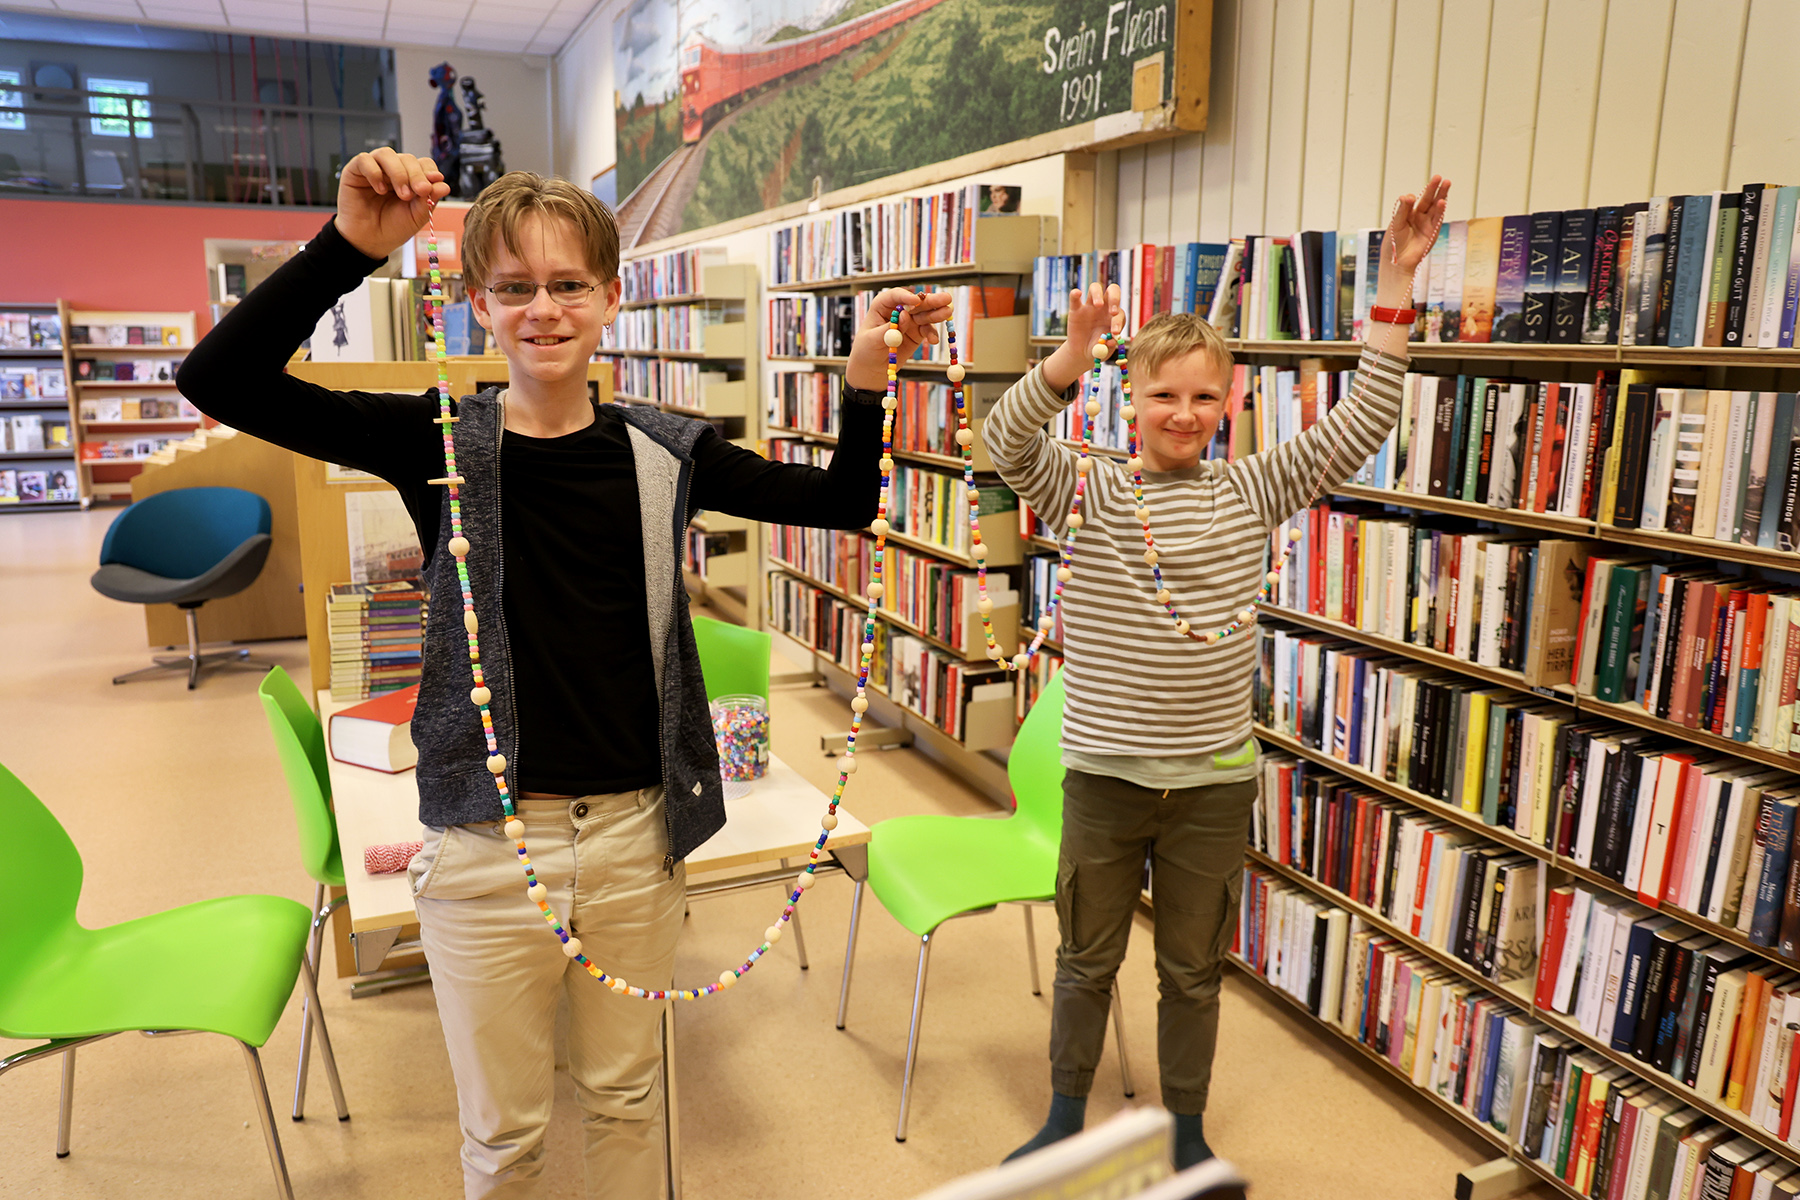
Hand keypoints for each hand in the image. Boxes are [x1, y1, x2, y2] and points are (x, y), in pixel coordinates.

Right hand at [334, 147, 451, 260]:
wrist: (370, 241)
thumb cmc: (393, 227)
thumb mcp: (417, 216)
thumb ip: (430, 200)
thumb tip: (444, 185)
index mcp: (410, 178)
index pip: (423, 163)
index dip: (429, 171)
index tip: (435, 183)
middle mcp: (393, 170)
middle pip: (408, 158)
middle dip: (417, 174)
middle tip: (420, 191)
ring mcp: (374, 168)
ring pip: (387, 154)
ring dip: (399, 173)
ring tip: (403, 195)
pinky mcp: (355, 171)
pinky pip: (364, 160)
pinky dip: (375, 172)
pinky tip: (381, 190)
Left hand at [846, 288, 954, 389]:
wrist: (871, 370)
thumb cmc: (866, 351)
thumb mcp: (872, 340)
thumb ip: (888, 328)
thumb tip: (904, 315)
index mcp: (882, 306)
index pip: (895, 296)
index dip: (906, 297)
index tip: (916, 301)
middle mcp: (898, 311)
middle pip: (915, 303)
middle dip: (930, 301)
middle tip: (946, 298)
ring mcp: (909, 322)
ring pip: (924, 314)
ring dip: (936, 314)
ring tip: (948, 312)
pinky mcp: (916, 334)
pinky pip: (927, 330)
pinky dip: (932, 334)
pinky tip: (933, 341)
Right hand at [1043, 281, 1124, 392]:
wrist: (1081, 352)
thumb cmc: (1097, 349)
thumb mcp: (1104, 351)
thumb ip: (1108, 346)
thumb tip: (1111, 341)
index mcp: (1114, 317)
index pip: (1120, 313)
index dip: (1118, 322)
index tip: (1114, 332)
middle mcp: (1104, 307)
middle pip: (1112, 291)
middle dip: (1115, 298)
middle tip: (1112, 312)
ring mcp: (1089, 306)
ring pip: (1095, 288)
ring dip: (1098, 294)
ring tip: (1097, 304)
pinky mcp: (1076, 309)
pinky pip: (1075, 298)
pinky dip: (1075, 294)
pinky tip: (1077, 293)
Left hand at [1376, 175, 1450, 305]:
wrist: (1397, 262)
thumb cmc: (1393, 244)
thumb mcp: (1395, 224)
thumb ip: (1402, 210)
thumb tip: (1407, 196)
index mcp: (1408, 214)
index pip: (1414, 201)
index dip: (1412, 198)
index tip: (1409, 198)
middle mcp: (1419, 217)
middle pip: (1428, 200)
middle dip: (1433, 188)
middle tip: (1439, 177)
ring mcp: (1427, 223)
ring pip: (1436, 206)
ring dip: (1441, 195)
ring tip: (1446, 183)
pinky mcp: (1433, 232)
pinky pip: (1438, 219)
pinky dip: (1440, 210)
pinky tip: (1442, 201)